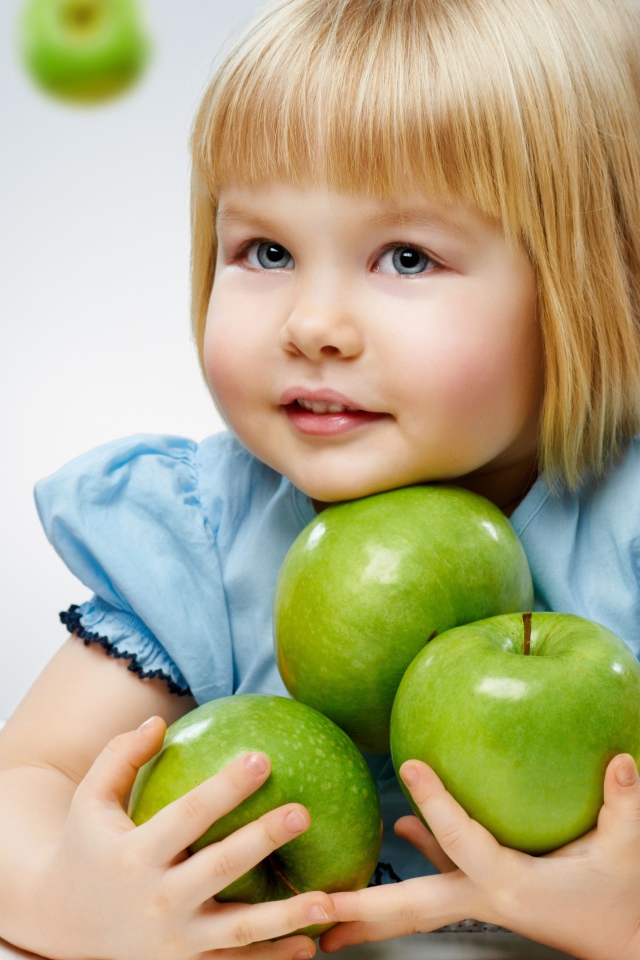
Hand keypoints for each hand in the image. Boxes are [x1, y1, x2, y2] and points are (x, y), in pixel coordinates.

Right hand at [31, 717, 334, 959]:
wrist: (60, 923)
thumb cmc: (84, 848)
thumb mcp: (89, 800)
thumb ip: (120, 757)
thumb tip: (157, 721)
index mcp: (136, 854)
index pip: (188, 815)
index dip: (225, 787)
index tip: (261, 758)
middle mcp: (157, 899)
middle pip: (220, 867)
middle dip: (262, 840)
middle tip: (302, 813)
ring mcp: (174, 940)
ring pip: (238, 929)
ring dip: (286, 916)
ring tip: (330, 901)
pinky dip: (272, 958)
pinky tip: (309, 944)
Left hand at [319, 755, 639, 959]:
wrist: (623, 942)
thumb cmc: (622, 897)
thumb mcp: (626, 850)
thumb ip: (624, 805)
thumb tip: (624, 760)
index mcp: (511, 885)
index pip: (463, 841)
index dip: (437, 804)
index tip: (409, 766)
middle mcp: (484, 896)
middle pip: (411, 905)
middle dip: (360, 912)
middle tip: (311, 911)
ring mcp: (481, 898)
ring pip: (416, 901)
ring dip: (371, 903)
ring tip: (326, 900)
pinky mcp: (487, 891)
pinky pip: (441, 877)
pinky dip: (419, 855)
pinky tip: (402, 828)